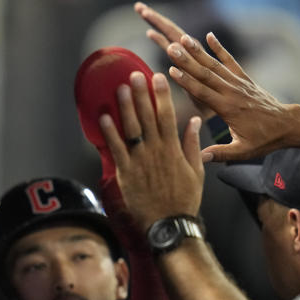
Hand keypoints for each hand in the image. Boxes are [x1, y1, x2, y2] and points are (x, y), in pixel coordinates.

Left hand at [99, 71, 204, 233]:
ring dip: (125, 108)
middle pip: (147, 117)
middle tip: (134, 75)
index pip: (167, 115)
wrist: (168, 224)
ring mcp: (139, 162)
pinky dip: (109, 133)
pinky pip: (116, 149)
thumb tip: (194, 121)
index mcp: (173, 149)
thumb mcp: (195, 170)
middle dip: (141, 95)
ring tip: (120, 88)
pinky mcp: (125, 173)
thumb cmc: (184, 199)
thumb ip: (192, 144)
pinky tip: (103, 117)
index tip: (157, 77)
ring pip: (131, 129)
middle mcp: (156, 151)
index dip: (161, 95)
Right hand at [134, 2, 292, 162]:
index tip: (172, 71)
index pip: (204, 93)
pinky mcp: (244, 79)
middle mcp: (233, 93)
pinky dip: (220, 49)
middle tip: (172, 48)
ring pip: (215, 65)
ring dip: (198, 52)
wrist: (287, 125)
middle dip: (188, 61)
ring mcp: (239, 84)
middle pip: (206, 75)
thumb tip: (200, 158)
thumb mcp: (243, 151)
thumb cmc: (263, 140)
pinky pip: (230, 61)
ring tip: (183, 39)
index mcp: (229, 109)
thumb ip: (221, 153)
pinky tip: (210, 37)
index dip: (187, 82)